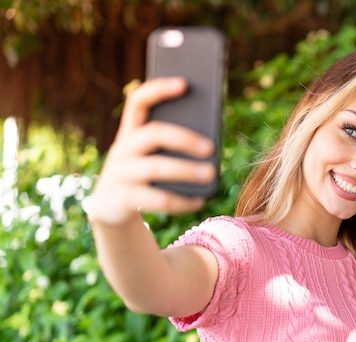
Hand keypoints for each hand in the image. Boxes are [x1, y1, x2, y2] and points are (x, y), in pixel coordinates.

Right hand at [89, 77, 216, 224]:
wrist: (110, 210)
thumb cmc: (143, 177)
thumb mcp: (151, 157)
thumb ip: (171, 146)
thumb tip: (211, 143)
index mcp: (131, 132)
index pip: (138, 102)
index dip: (159, 90)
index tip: (184, 83)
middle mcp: (122, 149)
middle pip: (153, 134)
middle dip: (184, 138)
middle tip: (211, 147)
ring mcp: (120, 174)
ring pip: (155, 167)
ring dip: (186, 170)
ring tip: (211, 174)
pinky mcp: (122, 199)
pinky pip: (157, 200)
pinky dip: (182, 201)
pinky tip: (200, 202)